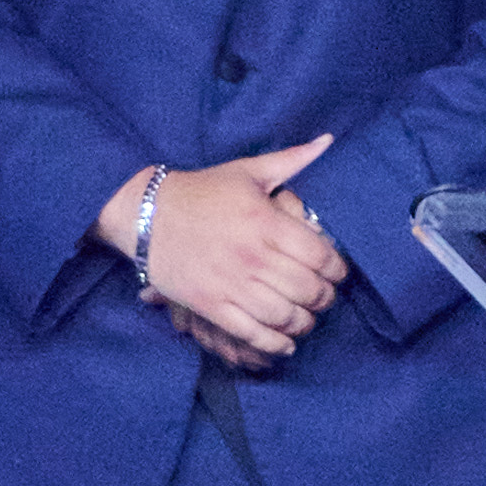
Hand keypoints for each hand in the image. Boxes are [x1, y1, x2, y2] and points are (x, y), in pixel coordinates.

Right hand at [124, 136, 346, 361]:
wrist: (147, 214)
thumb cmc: (202, 191)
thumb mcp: (247, 171)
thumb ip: (291, 160)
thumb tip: (328, 142)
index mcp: (266, 222)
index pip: (319, 255)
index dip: (337, 268)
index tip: (337, 272)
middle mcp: (252, 256)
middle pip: (307, 289)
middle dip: (324, 297)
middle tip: (325, 297)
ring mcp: (231, 284)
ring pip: (283, 316)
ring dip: (304, 322)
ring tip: (307, 318)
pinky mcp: (210, 306)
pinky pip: (251, 333)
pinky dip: (274, 343)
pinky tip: (286, 343)